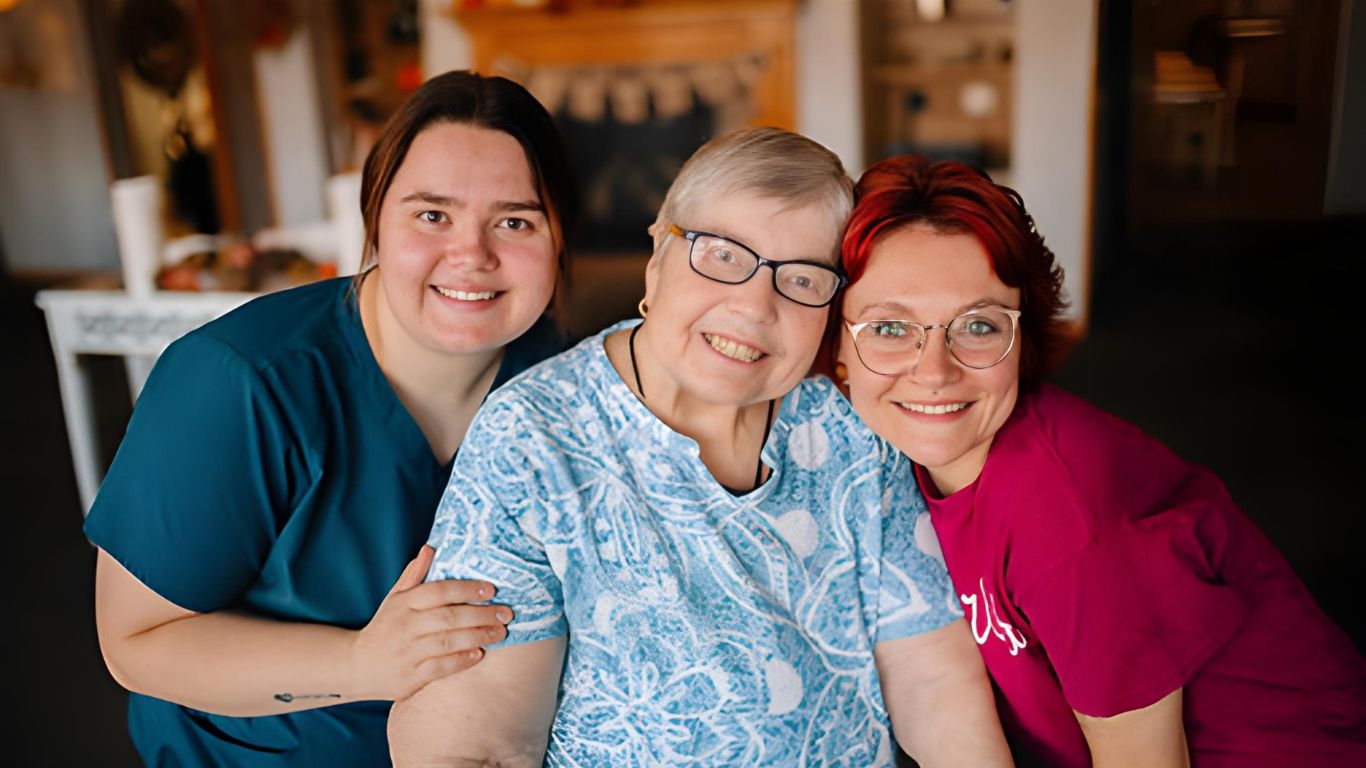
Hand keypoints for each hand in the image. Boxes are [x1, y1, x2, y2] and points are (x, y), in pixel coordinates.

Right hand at [350, 545, 511, 700]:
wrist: (358, 666)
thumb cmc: (386, 627)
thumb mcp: (395, 599)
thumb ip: (413, 576)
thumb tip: (430, 548)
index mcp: (403, 604)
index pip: (439, 591)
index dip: (466, 589)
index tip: (492, 589)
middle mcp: (405, 627)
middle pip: (449, 617)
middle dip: (481, 614)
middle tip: (506, 613)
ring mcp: (407, 653)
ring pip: (448, 642)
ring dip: (478, 636)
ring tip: (500, 632)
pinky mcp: (410, 677)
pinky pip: (441, 668)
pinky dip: (462, 661)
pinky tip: (480, 654)